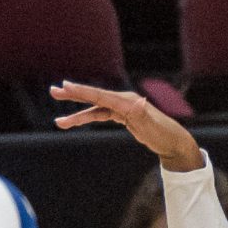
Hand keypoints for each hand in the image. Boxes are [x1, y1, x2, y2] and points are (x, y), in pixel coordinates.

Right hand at [51, 82, 201, 171]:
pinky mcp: (122, 115)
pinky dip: (88, 118)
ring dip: (77, 114)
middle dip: (74, 95)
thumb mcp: (152, 126)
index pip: (101, 96)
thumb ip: (143, 114)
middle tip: (54, 91)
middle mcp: (124, 101)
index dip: (82, 92)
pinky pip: (101, 115)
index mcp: (128, 101)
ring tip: (59, 121)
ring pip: (95, 109)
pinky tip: (77, 120)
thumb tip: (138, 103)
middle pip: (94, 97)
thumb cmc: (163, 134)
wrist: (172, 141)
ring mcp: (122, 107)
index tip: (66, 87)